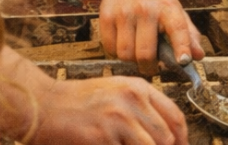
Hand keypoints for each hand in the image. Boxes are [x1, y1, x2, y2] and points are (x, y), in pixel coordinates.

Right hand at [31, 76, 187, 144]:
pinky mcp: (102, 138)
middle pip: (166, 137)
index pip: (174, 116)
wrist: (45, 105)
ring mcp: (118, 120)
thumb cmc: (78, 101)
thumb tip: (163, 134)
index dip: (182, 138)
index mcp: (139, 88)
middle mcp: (132, 101)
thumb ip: (140, 108)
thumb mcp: (116, 92)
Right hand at [99, 0, 204, 74]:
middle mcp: (146, 8)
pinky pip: (110, 50)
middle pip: (145, 53)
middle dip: (149, 66)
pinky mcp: (106, 17)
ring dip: (132, 60)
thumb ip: (188, 34)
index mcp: (168, 7)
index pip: (177, 28)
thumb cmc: (155, 2)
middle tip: (152, 65)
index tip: (184, 61)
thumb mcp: (175, 12)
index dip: (182, 46)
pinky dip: (117, 53)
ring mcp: (125, 12)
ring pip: (126, 55)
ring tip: (137, 50)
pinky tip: (124, 41)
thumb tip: (199, 56)